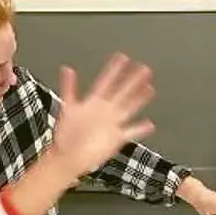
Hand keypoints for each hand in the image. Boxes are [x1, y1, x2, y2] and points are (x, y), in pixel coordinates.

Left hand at [53, 54, 155, 173]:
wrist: (68, 157)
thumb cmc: (65, 135)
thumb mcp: (67, 108)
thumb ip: (69, 88)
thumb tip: (66, 69)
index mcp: (93, 102)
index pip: (106, 81)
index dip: (114, 69)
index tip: (123, 57)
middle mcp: (105, 111)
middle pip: (122, 92)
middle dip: (133, 79)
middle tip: (144, 68)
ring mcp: (112, 123)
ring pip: (129, 107)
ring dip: (140, 98)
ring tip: (149, 88)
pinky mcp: (117, 138)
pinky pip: (131, 131)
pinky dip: (141, 128)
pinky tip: (150, 124)